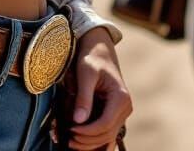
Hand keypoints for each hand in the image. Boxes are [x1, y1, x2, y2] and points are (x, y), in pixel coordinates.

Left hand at [65, 27, 131, 149]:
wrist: (99, 51)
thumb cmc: (92, 59)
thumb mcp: (86, 74)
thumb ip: (83, 97)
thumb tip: (78, 121)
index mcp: (121, 97)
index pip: (105, 123)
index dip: (88, 131)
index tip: (71, 129)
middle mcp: (125, 107)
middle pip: (107, 134)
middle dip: (87, 140)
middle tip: (68, 139)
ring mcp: (121, 112)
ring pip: (107, 137)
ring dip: (90, 143)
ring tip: (71, 142)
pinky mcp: (115, 114)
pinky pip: (107, 133)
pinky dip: (95, 140)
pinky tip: (81, 142)